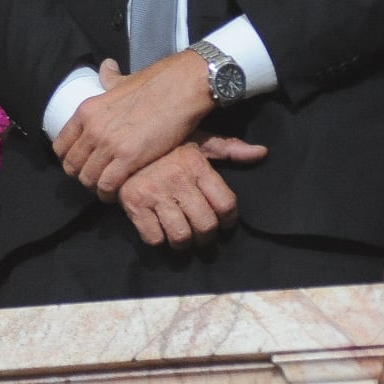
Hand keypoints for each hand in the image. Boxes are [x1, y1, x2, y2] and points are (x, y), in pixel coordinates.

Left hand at [54, 52, 214, 197]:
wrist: (181, 87)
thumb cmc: (155, 83)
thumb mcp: (123, 80)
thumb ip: (109, 78)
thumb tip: (105, 66)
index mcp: (87, 110)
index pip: (60, 146)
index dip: (69, 159)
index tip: (81, 164)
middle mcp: (92, 128)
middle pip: (72, 166)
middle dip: (82, 176)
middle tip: (96, 179)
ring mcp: (109, 143)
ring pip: (88, 178)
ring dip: (96, 187)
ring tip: (108, 188)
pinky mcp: (128, 157)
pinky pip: (107, 184)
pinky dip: (110, 193)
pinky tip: (118, 192)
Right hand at [117, 134, 267, 246]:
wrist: (121, 143)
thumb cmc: (165, 145)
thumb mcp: (197, 140)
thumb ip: (228, 149)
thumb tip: (262, 153)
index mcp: (196, 164)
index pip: (226, 204)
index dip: (229, 220)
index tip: (224, 222)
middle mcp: (177, 180)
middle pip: (206, 226)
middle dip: (207, 237)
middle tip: (204, 235)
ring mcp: (154, 194)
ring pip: (181, 236)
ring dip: (185, 243)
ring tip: (184, 236)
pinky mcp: (134, 206)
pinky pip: (154, 238)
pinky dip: (160, 240)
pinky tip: (161, 230)